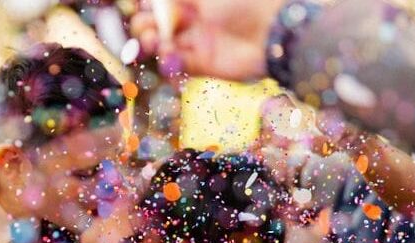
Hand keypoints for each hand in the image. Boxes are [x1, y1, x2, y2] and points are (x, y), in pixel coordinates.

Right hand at [133, 0, 285, 80]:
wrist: (272, 33)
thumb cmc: (244, 2)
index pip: (161, 3)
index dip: (147, 5)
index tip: (142, 5)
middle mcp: (194, 18)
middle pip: (157, 24)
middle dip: (144, 25)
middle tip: (146, 27)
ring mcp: (197, 41)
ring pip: (163, 45)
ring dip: (151, 43)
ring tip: (154, 42)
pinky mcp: (202, 64)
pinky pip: (176, 64)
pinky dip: (168, 60)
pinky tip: (169, 54)